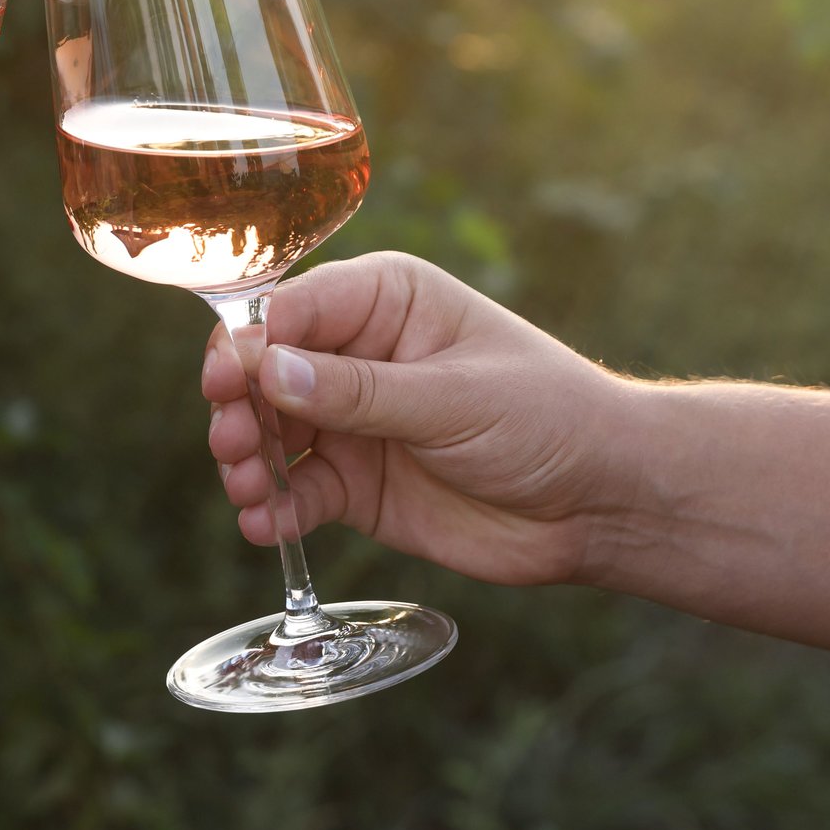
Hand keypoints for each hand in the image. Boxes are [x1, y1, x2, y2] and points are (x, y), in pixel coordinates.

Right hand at [203, 252, 629, 586]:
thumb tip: (269, 371)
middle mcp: (356, 354)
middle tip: (234, 445)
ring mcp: (352, 421)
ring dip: (247, 459)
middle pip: (265, 371)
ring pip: (269, 431)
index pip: (292, 309)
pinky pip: (297, 491)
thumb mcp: (453, 397)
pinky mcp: (355, 483)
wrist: (600, 503)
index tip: (228, 383)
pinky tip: (267, 528)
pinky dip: (275, 509)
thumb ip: (359, 390)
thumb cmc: (546, 419)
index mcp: (384, 301)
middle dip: (239, 407)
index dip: (250, 343)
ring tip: (249, 490)